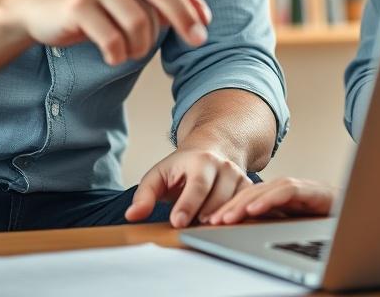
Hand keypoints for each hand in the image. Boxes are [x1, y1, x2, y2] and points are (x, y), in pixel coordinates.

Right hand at [0, 0, 225, 64]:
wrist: (31, 7)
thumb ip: (168, 0)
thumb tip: (205, 15)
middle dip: (183, 17)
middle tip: (198, 40)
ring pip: (138, 21)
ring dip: (143, 45)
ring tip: (133, 51)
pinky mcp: (77, 6)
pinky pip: (113, 38)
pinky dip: (119, 53)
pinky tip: (113, 55)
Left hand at [124, 147, 251, 227]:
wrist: (211, 150)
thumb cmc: (181, 167)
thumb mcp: (158, 176)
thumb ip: (145, 196)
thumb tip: (132, 215)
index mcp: (201, 160)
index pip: (197, 186)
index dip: (188, 205)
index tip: (178, 223)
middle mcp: (224, 167)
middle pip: (217, 198)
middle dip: (205, 216)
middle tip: (191, 230)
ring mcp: (239, 176)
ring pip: (234, 204)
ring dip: (220, 220)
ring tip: (206, 230)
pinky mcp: (248, 187)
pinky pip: (246, 206)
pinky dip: (237, 218)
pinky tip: (225, 228)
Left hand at [206, 177, 335, 224]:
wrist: (362, 215)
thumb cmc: (329, 222)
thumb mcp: (296, 227)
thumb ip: (276, 225)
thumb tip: (248, 236)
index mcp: (283, 198)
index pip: (251, 199)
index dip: (230, 208)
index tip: (211, 221)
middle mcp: (290, 190)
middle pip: (254, 193)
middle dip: (231, 206)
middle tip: (211, 220)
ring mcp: (302, 188)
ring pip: (267, 190)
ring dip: (244, 203)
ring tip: (226, 217)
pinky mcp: (314, 191)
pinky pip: (288, 192)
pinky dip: (270, 199)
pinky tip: (254, 209)